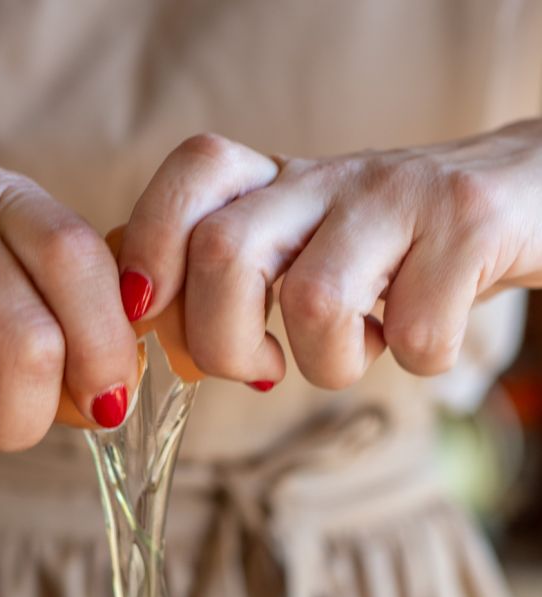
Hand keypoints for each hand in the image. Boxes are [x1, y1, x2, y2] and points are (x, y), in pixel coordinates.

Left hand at [118, 123, 541, 389]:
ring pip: (313, 302)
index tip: (150, 312)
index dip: (151, 245)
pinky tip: (425, 335)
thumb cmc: (401, 252)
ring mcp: (399, 196)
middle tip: (260, 369)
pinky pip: (413, 334)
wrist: (535, 195)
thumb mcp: (312, 249)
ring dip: (329, 364)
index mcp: (282, 183)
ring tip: (361, 346)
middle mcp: (330, 178)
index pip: (194, 171)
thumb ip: (237, 279)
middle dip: (223, 345)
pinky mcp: (469, 226)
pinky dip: (417, 361)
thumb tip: (148, 331)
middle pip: (224, 252)